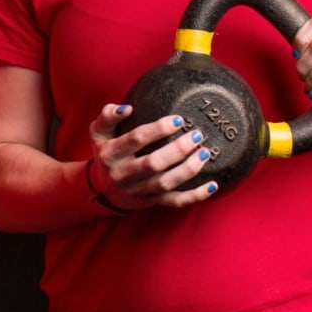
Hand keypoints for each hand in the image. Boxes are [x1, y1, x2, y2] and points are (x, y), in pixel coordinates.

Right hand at [86, 102, 216, 210]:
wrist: (103, 189)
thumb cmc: (107, 152)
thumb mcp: (99, 132)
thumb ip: (108, 115)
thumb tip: (128, 108)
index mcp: (112, 153)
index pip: (136, 139)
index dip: (158, 129)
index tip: (179, 120)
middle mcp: (123, 174)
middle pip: (154, 163)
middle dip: (178, 149)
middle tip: (197, 135)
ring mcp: (138, 191)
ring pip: (166, 183)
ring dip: (188, 169)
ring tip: (205, 153)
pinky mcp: (151, 202)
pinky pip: (175, 202)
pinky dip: (195, 196)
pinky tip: (212, 185)